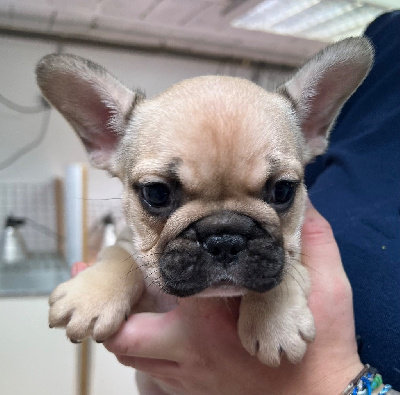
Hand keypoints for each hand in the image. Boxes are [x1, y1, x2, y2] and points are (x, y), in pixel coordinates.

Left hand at [72, 201, 362, 394]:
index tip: (133, 245)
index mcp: (214, 316)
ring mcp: (189, 377)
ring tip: (124, 307)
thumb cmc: (322, 350)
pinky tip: (150, 343)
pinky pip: (149, 380)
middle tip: (110, 285)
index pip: (166, 283)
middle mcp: (191, 349)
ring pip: (133, 358)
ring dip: (125, 331)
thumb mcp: (327, 288)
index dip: (148, 261)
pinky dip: (142, 360)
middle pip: (127, 333)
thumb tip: (305, 206)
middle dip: (113, 309)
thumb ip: (314, 242)